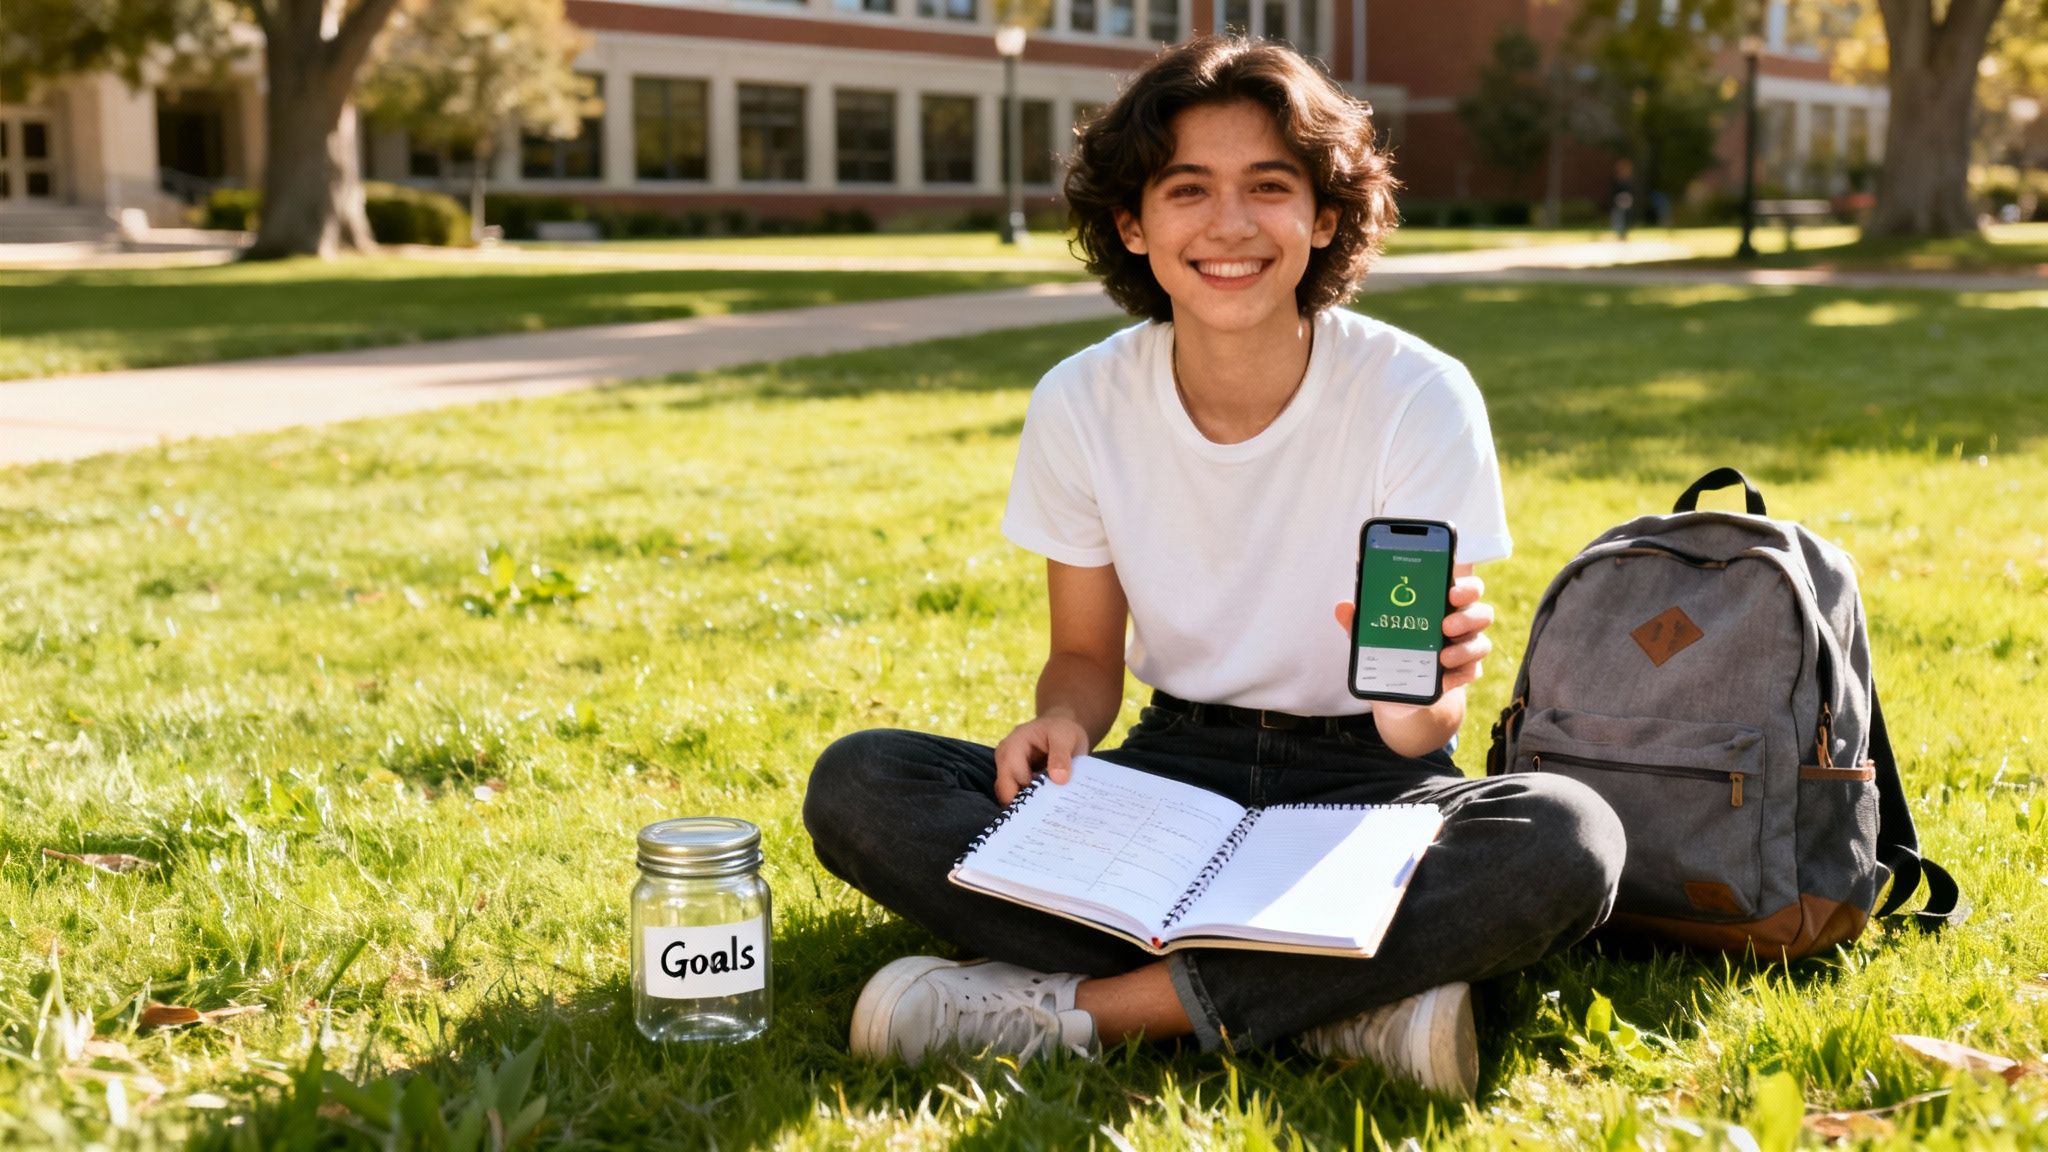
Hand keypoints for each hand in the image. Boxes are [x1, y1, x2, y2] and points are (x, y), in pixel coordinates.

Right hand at [993, 711, 1092, 803]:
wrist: (1061, 727)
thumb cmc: (1062, 730)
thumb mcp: (1066, 738)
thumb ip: (1061, 757)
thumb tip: (1058, 779)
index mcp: (1013, 745)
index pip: (1011, 777)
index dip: (1027, 793)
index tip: (1047, 806)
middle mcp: (1004, 758)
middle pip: (1005, 789)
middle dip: (1025, 803)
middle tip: (1047, 814)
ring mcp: (1006, 769)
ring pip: (1009, 795)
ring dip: (1028, 804)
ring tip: (1049, 810)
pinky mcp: (1013, 779)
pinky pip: (1016, 795)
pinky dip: (1030, 802)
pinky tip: (1046, 805)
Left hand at [1333, 570, 1495, 698]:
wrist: (1397, 689)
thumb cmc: (1390, 648)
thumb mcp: (1372, 634)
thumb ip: (1360, 620)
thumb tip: (1343, 607)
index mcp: (1442, 604)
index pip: (1465, 587)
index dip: (1466, 585)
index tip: (1451, 589)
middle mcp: (1460, 623)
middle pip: (1481, 612)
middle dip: (1467, 616)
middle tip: (1446, 624)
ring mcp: (1465, 649)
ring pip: (1481, 643)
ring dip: (1464, 648)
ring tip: (1442, 656)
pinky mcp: (1462, 674)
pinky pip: (1472, 673)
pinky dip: (1458, 676)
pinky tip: (1443, 680)